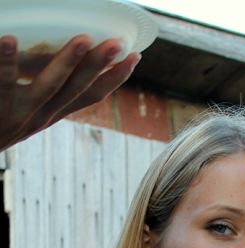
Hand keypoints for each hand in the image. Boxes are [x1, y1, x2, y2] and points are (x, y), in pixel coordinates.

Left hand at [0, 34, 140, 150]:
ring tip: (83, 38)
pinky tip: (8, 37)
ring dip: (67, 61)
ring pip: (49, 87)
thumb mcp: (24, 111)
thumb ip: (42, 90)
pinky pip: (1, 80)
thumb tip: (63, 57)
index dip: (114, 79)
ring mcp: (19, 113)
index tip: (135, 57)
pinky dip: (5, 59)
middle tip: (118, 43)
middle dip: (100, 65)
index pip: (90, 96)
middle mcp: (40, 116)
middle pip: (77, 89)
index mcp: (51, 115)